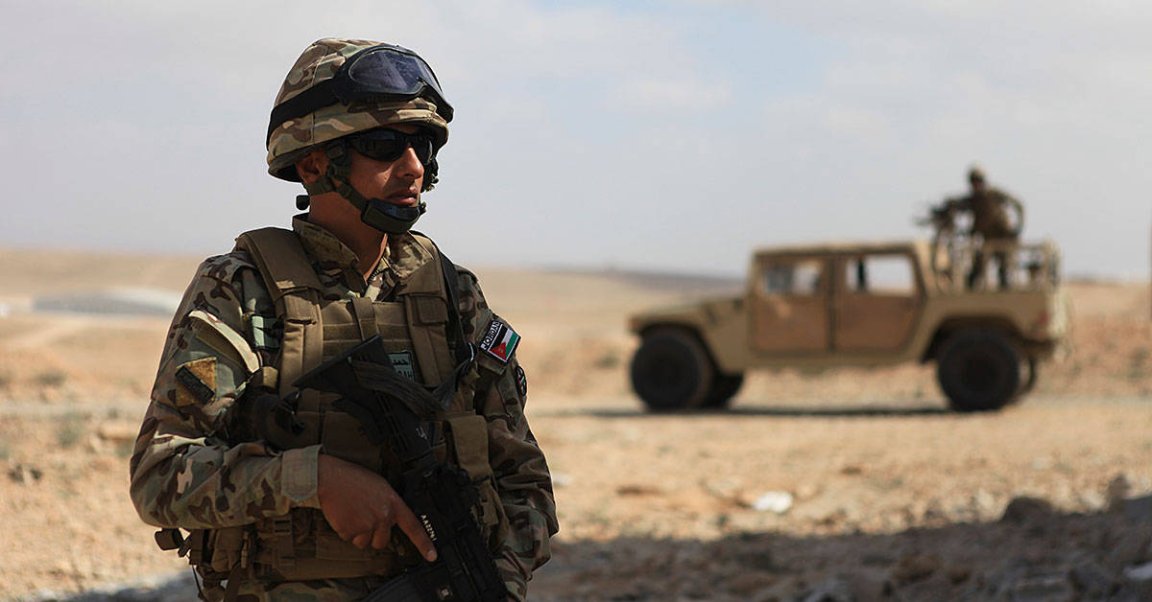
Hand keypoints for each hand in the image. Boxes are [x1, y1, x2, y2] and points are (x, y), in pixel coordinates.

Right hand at [316, 454, 437, 561]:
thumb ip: (389, 504)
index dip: (424, 543)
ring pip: (364, 542)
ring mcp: (367, 525)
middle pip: (382, 541)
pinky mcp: (350, 531)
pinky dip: (345, 530)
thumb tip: (390, 519)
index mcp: (393, 503)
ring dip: (358, 533)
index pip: (413, 526)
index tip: (432, 556)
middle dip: (373, 534)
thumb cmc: (353, 479)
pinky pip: (349, 539)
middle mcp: (382, 516)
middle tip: (364, 516)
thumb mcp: (380, 487)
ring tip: (352, 512)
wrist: (330, 478)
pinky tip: (343, 514)